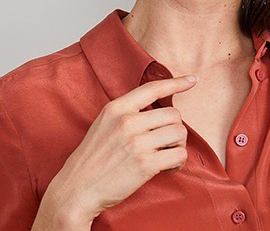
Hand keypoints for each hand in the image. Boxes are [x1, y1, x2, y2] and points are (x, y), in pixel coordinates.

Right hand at [45, 75, 197, 222]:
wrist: (75, 191)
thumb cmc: (92, 159)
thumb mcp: (104, 124)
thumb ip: (128, 112)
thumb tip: (159, 108)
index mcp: (117, 108)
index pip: (153, 88)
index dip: (176, 82)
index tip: (192, 80)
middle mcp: (127, 121)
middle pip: (174, 115)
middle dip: (175, 129)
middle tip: (166, 143)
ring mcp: (136, 142)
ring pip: (180, 133)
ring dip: (179, 145)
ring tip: (167, 155)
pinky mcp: (145, 164)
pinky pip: (179, 155)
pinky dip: (179, 162)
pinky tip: (169, 167)